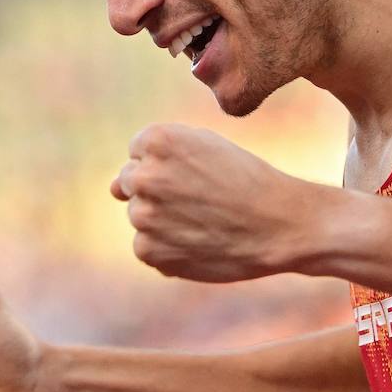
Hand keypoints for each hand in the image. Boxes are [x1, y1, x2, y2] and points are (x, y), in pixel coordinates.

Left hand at [112, 123, 317, 281]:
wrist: (281, 224)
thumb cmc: (246, 179)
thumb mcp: (205, 147)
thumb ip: (154, 158)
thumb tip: (111, 189)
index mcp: (156, 140)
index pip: (138, 151)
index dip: (170, 165)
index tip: (197, 174)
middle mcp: (143, 175)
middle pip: (132, 182)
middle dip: (160, 191)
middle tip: (201, 200)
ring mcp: (143, 215)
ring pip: (139, 216)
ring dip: (164, 221)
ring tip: (204, 222)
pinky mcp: (148, 251)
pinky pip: (146, 247)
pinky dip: (168, 248)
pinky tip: (200, 242)